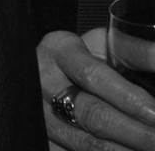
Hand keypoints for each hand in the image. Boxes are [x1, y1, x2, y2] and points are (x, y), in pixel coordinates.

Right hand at [41, 27, 154, 148]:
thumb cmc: (86, 58)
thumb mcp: (105, 46)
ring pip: (86, 143)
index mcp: (59, 51)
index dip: (129, 98)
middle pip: (92, 114)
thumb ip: (136, 52)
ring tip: (150, 148)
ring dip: (125, 150)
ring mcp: (42, 114)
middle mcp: (44, 83)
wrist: (56, 76)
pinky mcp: (46, 139)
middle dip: (135, 132)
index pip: (93, 76)